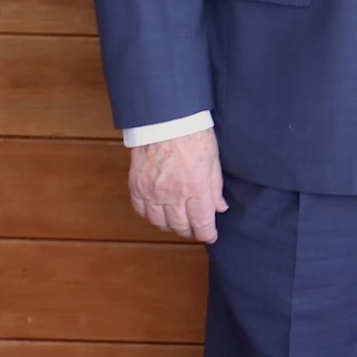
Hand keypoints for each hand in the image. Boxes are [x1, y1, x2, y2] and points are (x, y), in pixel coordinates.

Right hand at [129, 127, 225, 243]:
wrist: (164, 119)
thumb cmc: (193, 134)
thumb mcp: (213, 159)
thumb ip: (216, 186)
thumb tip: (219, 208)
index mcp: (196, 187)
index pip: (201, 222)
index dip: (207, 233)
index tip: (211, 236)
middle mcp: (172, 194)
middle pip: (180, 226)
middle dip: (190, 231)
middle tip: (196, 230)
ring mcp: (152, 192)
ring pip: (160, 222)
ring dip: (171, 227)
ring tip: (179, 224)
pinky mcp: (136, 186)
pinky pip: (141, 210)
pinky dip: (150, 217)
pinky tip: (158, 215)